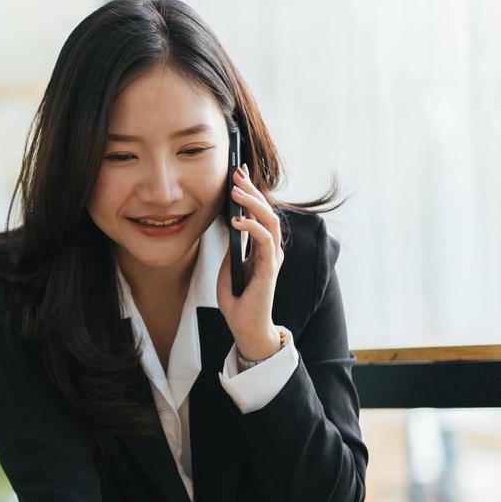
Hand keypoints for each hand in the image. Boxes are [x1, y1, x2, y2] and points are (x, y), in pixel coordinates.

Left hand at [216, 164, 284, 360]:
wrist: (244, 327)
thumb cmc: (238, 301)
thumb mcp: (229, 269)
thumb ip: (234, 250)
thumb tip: (232, 228)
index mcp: (261, 248)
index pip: (259, 214)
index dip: (250, 193)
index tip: (238, 174)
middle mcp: (270, 250)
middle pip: (266, 211)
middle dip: (251, 190)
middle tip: (236, 174)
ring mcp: (272, 258)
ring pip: (269, 221)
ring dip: (252, 203)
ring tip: (235, 191)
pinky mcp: (269, 269)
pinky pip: (264, 241)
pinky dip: (251, 228)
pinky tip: (236, 221)